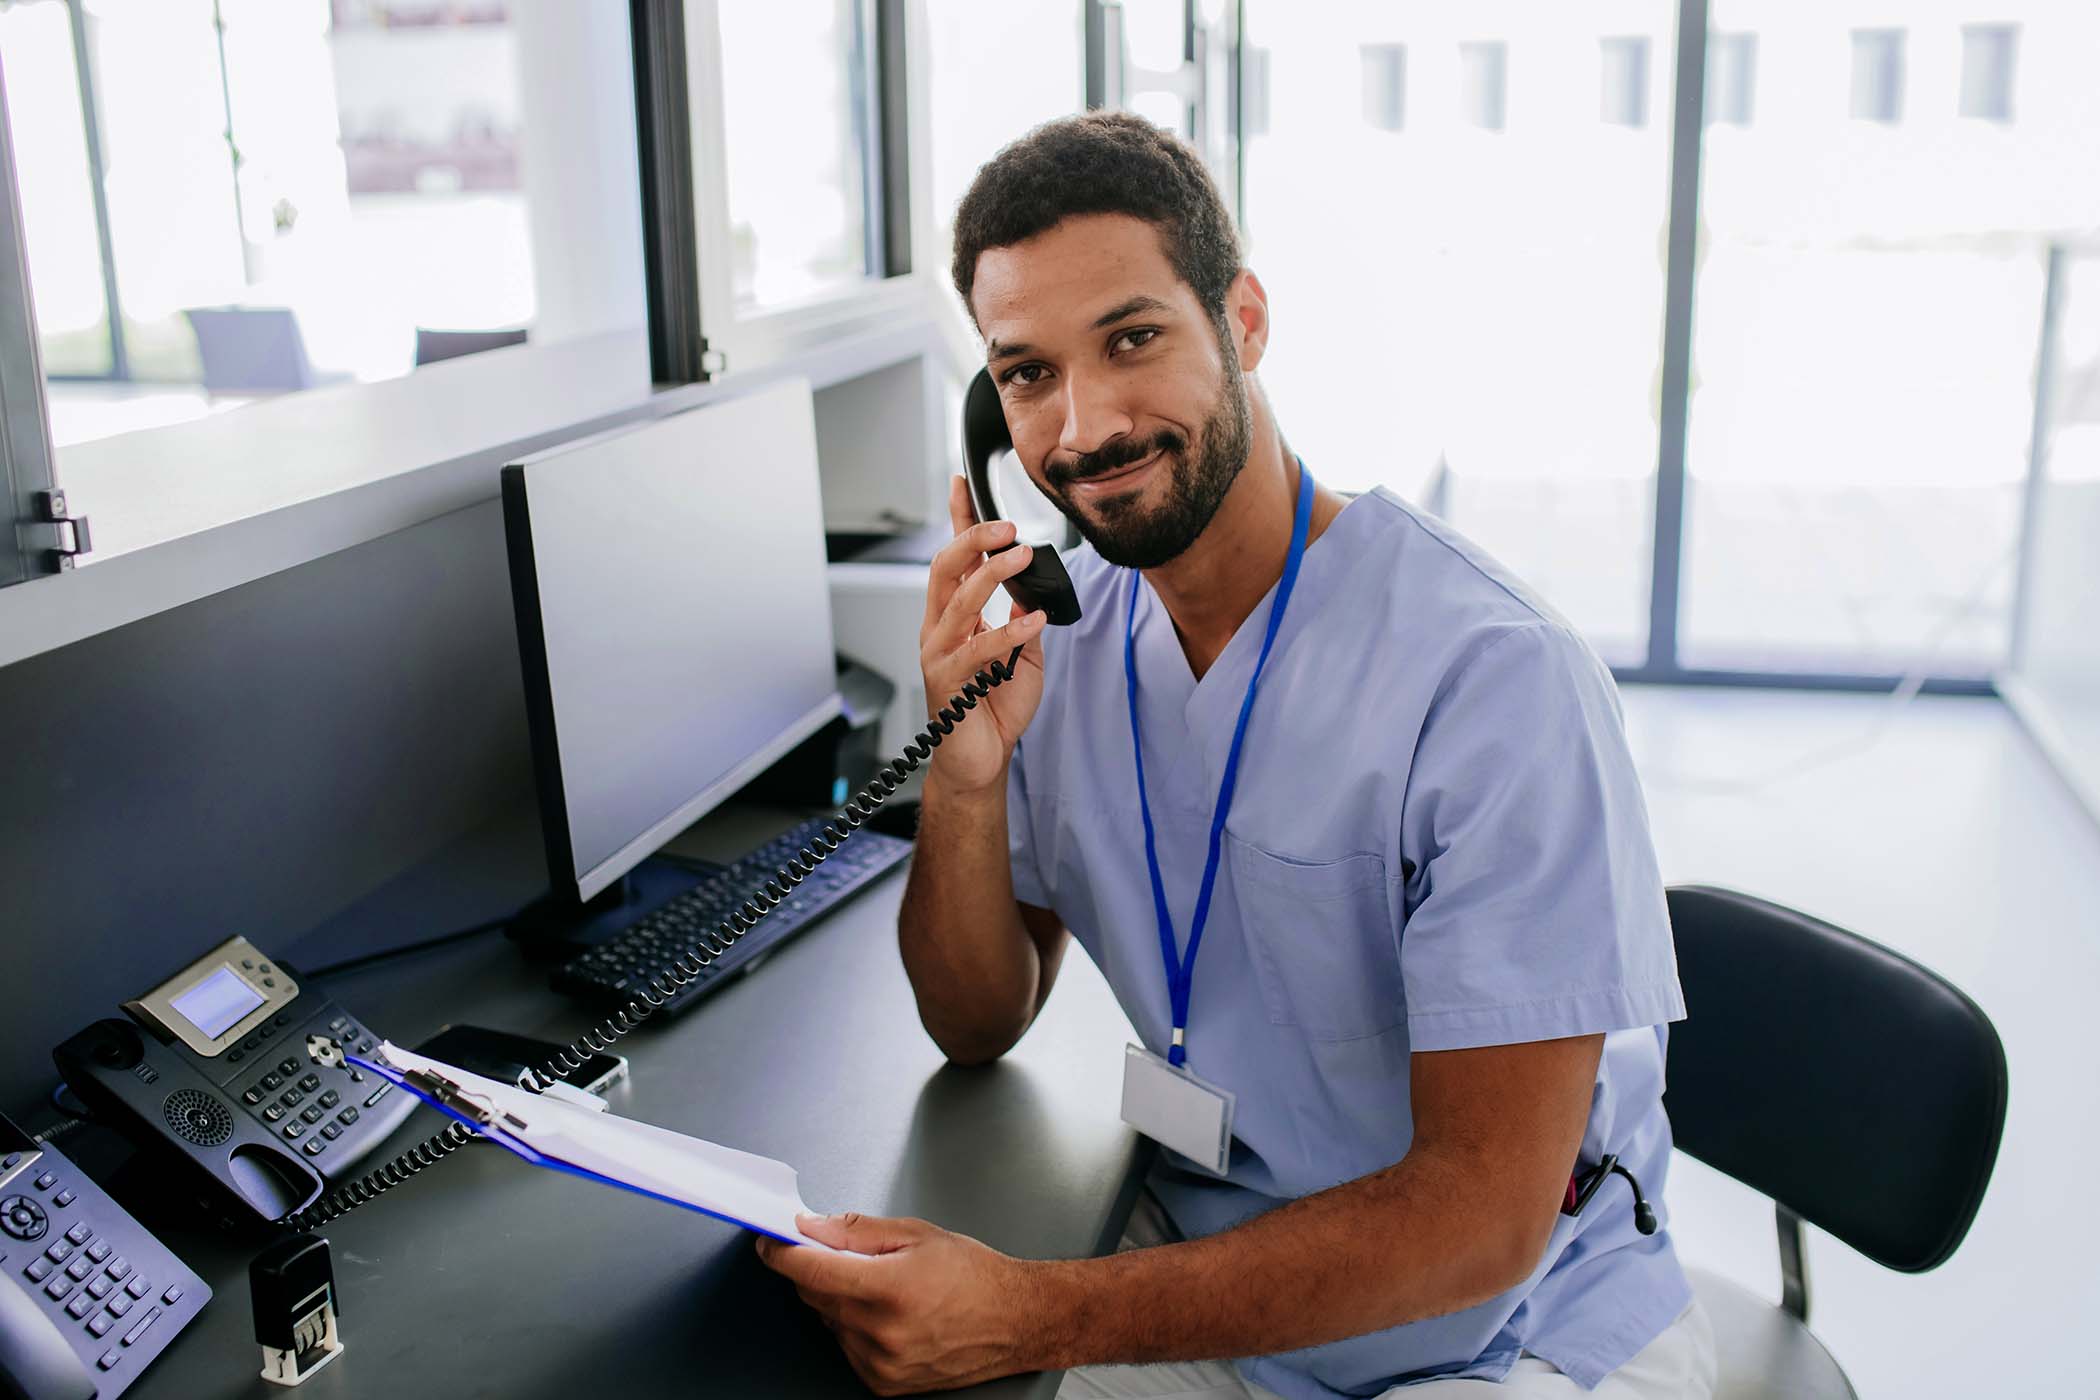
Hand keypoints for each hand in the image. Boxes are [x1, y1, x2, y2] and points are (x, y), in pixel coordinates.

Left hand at [755, 1212, 1050, 1394]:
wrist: (1014, 1321)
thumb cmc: (974, 1275)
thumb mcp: (917, 1234)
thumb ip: (857, 1231)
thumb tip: (812, 1227)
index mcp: (889, 1288)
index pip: (811, 1271)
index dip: (783, 1253)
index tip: (771, 1242)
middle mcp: (881, 1332)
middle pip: (816, 1296)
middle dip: (821, 1270)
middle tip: (850, 1255)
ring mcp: (881, 1363)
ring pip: (830, 1322)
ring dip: (842, 1301)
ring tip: (887, 1288)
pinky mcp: (882, 1384)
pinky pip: (847, 1347)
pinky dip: (856, 1328)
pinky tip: (890, 1316)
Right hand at [918, 475, 1047, 796]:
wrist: (981, 762)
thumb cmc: (995, 710)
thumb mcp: (1021, 656)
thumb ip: (1023, 621)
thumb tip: (1033, 591)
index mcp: (954, 618)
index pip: (954, 559)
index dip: (958, 520)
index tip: (963, 483)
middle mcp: (940, 629)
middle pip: (945, 568)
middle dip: (973, 539)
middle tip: (1007, 526)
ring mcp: (939, 654)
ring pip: (958, 600)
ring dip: (991, 574)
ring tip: (1021, 557)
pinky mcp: (949, 682)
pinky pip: (978, 649)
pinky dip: (1008, 631)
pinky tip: (1033, 620)